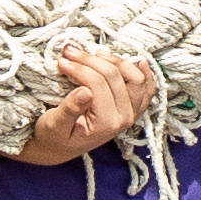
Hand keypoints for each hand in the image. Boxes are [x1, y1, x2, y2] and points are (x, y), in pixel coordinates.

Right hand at [19, 44, 158, 168]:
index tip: (61, 60)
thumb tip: (84, 91)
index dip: (79, 68)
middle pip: (116, 76)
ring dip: (115, 61)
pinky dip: (144, 74)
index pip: (98, 84)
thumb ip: (70, 109)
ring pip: (136, 78)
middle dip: (91, 60)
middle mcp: (124, 118)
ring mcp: (132, 113)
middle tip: (70, 51)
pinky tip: (138, 61)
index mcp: (106, 123)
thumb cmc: (54, 136)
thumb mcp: (54, 125)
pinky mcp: (132, 109)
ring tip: (94, 53)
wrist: (59, 148)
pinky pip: (146, 89)